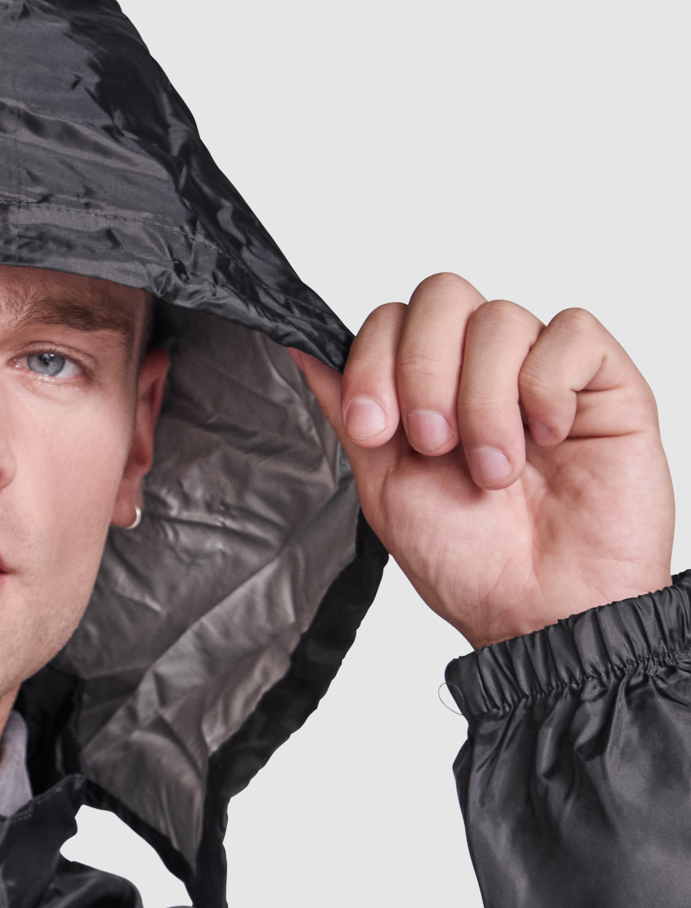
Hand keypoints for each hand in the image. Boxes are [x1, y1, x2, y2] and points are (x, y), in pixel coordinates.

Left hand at [291, 275, 674, 646]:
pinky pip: (571, 332)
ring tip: (495, 471)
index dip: (375, 360)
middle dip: (423, 370)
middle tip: (433, 443)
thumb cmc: (472, 565)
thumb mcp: (384, 487)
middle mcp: (482, 372)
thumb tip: (303, 348)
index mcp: (427, 392)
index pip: (392, 319)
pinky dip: (548, 388)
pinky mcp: (604, 380)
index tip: (374, 426)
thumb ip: (348, 413)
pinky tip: (550, 440)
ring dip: (484, 402)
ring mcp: (542, 371)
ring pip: (500, 318)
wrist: (542, 612)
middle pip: (442, 295)